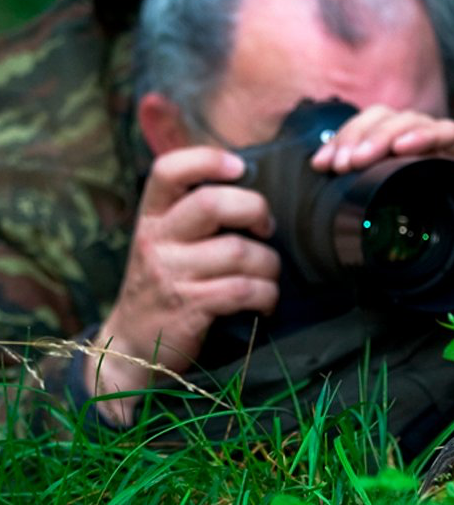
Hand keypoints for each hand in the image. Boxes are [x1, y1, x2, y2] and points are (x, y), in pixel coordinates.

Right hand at [85, 146, 279, 423]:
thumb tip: (247, 178)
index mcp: (152, 216)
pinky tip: (265, 300)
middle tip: (266, 227)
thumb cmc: (164, 283)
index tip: (239, 167)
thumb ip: (193, 210)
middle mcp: (157, 240)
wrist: (132, 344)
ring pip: (239, 252)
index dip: (207, 160)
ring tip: (269, 274)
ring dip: (269, 263)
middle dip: (255, 209)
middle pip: (212, 204)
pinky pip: (244, 290)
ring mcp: (171, 274)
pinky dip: (267, 294)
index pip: (168, 170)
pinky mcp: (189, 307)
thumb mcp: (165, 240)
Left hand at [310, 105, 453, 235]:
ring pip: (407, 122)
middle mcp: (433, 147)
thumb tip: (387, 282)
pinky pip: (448, 134)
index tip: (321, 167)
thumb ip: (426, 246)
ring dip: (377, 136)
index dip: (345, 145)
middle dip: (351, 137)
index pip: (374, 140)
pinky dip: (422, 136)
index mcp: (419, 164)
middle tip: (331, 164)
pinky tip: (400, 147)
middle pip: (382, 122)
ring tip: (355, 158)